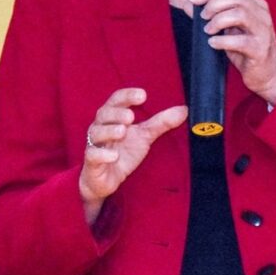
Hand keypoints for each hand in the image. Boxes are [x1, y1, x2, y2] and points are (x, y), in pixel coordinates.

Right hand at [80, 87, 186, 223]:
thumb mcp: (144, 136)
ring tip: (122, 131)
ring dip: (109, 131)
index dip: (127, 95)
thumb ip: (161, 123)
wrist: (106, 179)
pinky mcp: (92, 162)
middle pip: (104, 113)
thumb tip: (183, 110)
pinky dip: (102, 154)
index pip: (117, 100)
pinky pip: (92, 155)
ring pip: (96, 133)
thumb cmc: (123, 152)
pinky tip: (114, 155)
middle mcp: (101, 127)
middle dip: (116, 113)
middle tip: (131, 116)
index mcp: (113, 117)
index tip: (142, 95)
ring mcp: (95, 144)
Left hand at [189, 0, 275, 105]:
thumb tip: (188, 4)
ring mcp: (263, 31)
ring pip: (240, 14)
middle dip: (213, 4)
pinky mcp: (260, 49)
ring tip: (208, 31)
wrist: (268, 73)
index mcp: (255, 4)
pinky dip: (222, 41)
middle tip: (202, 17)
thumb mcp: (229, 28)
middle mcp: (261, 14)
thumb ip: (212, 14)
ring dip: (218, 20)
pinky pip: (240, 41)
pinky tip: (213, 43)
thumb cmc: (246, 49)